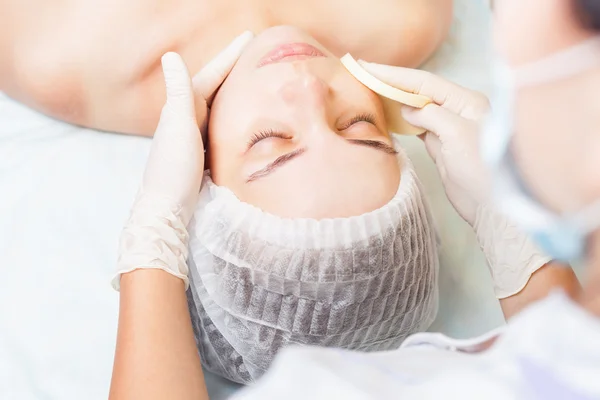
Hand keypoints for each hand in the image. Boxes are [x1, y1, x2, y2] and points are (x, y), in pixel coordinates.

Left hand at [113, 31, 252, 289]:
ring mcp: (194, 138)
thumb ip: (178, 93)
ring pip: (218, 106)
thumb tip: (170, 56)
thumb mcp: (177, 128)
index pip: (210, 75)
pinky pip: (221, 126)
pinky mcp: (202, 155)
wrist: (166, 211)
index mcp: (182, 108)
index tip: (249, 38)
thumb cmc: (172, 170)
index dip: (229, 56)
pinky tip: (243, 119)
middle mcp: (186, 119)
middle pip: (215, 87)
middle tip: (256, 54)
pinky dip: (233, 115)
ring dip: (234, 91)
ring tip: (254, 80)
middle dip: (233, 69)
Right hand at [359, 61, 490, 225]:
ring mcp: (449, 128)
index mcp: (467, 101)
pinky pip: (416, 126)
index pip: (425, 82)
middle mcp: (458, 110)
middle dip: (392, 82)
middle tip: (363, 72)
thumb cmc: (482, 169)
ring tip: (370, 89)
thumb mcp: (457, 135)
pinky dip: (400, 119)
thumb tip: (408, 109)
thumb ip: (431, 116)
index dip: (395, 75)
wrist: (490, 207)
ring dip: (394, 99)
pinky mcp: (441, 146)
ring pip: (416, 107)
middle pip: (419, 91)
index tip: (369, 67)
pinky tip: (387, 114)